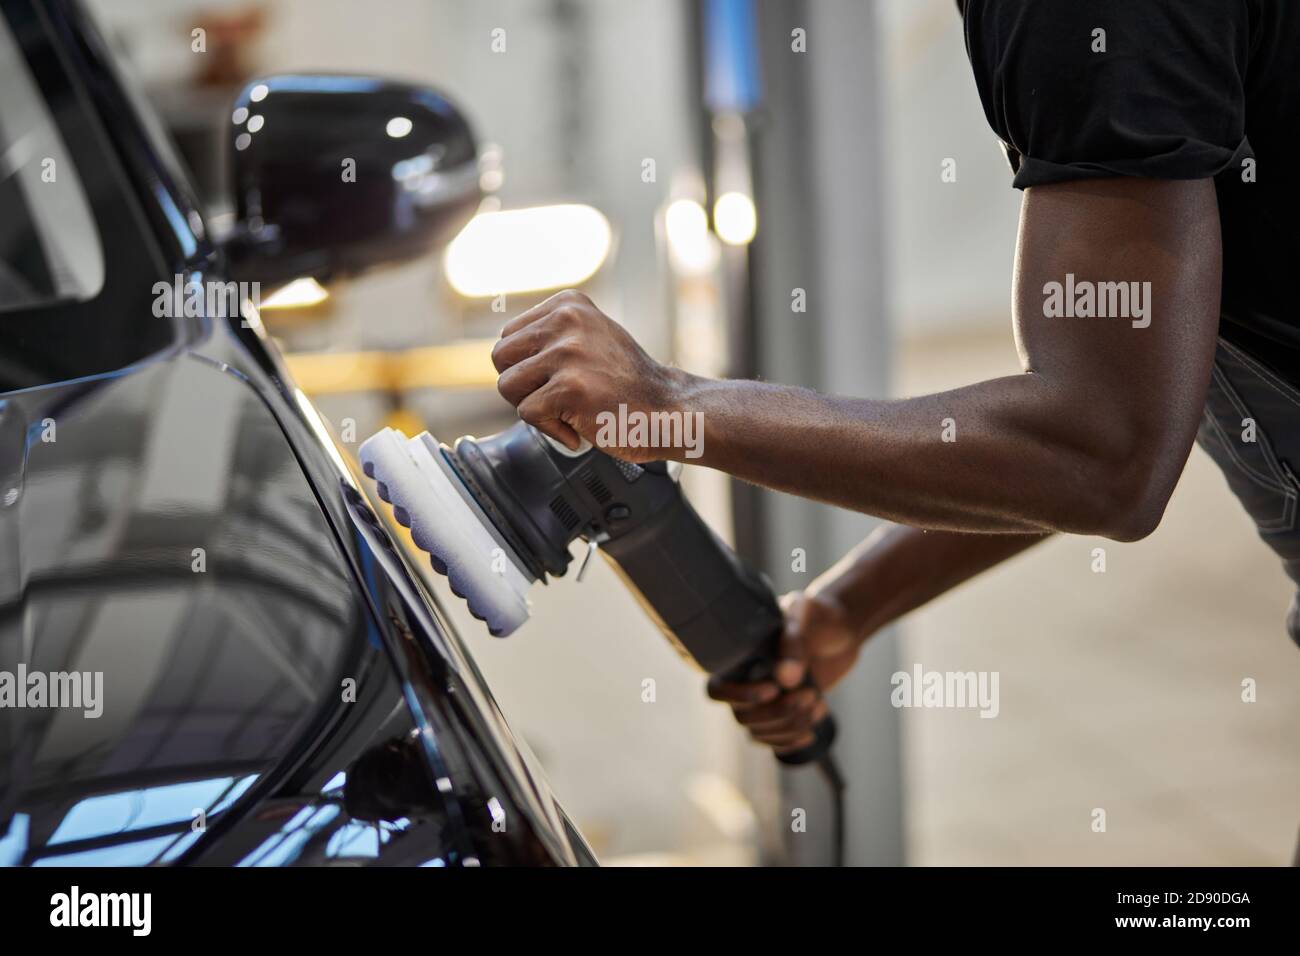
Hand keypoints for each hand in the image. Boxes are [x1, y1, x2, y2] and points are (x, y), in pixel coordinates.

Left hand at [491, 290, 692, 462]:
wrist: (670, 410)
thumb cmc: (628, 383)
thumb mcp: (590, 337)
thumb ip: (550, 336)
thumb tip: (502, 353)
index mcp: (568, 304)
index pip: (509, 336)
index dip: (527, 366)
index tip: (559, 377)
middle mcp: (567, 321)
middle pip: (500, 358)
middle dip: (523, 385)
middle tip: (558, 397)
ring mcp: (568, 354)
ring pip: (508, 387)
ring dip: (535, 408)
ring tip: (570, 409)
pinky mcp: (569, 388)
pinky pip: (527, 414)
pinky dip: (551, 430)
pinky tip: (581, 425)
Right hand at [706, 590, 863, 755]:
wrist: (842, 630)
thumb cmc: (817, 615)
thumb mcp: (806, 615)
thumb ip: (794, 641)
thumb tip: (786, 678)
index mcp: (738, 656)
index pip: (717, 689)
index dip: (738, 696)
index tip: (774, 689)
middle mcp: (744, 682)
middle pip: (742, 717)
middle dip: (778, 712)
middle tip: (810, 694)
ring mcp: (763, 702)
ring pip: (759, 732)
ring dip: (790, 725)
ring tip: (818, 704)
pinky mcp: (782, 715)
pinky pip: (774, 742)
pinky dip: (792, 742)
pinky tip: (812, 731)